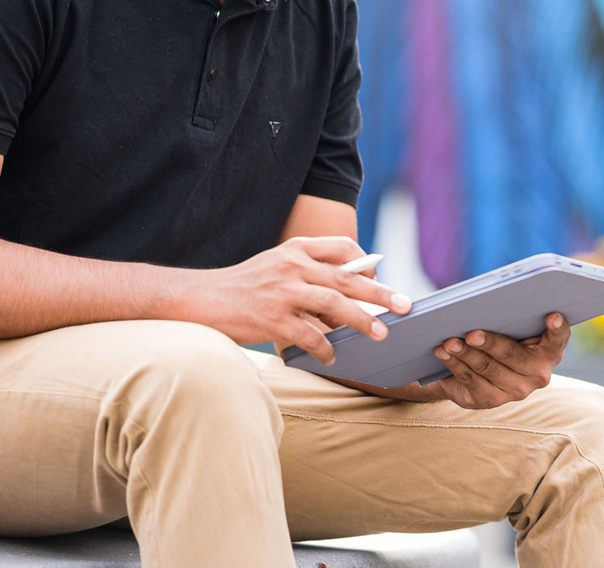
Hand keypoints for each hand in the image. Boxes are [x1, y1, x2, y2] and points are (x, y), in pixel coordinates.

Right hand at [177, 236, 411, 363]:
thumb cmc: (243, 287)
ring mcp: (282, 291)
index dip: (365, 263)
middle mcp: (292, 265)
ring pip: (334, 304)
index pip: (342, 247)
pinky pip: (309, 334)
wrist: (200, 298)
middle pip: (347, 277)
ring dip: (361, 320)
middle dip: (380, 292)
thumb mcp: (276, 266)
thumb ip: (308, 273)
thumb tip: (348, 297)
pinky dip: (325, 346)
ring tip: (380, 333)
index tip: (378, 279)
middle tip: (404, 305)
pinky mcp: (271, 318)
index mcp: (295, 249)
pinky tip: (332, 356)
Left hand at [421, 313, 569, 409]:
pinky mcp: (491, 400)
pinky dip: (454, 363)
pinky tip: (443, 352)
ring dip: (465, 353)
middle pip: (512, 355)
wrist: (481, 374)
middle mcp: (538, 375)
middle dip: (490, 343)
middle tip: (472, 333)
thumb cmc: (502, 340)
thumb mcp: (513, 331)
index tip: (553, 316)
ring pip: (487, 368)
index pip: (558, 340)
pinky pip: (470, 379)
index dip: (557, 329)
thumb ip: (514, 320)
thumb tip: (488, 304)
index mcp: (549, 352)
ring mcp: (515, 390)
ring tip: (449, 341)